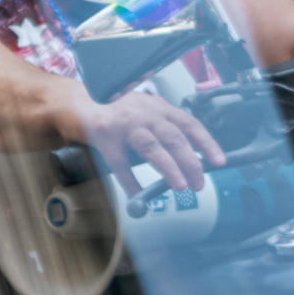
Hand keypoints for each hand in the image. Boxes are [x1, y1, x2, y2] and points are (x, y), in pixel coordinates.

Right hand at [78, 87, 224, 194]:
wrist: (74, 101)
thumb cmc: (111, 110)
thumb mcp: (144, 111)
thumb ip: (163, 127)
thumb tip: (188, 157)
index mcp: (158, 107)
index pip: (190, 124)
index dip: (207, 143)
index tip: (219, 162)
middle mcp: (144, 112)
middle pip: (174, 138)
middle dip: (190, 163)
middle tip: (198, 183)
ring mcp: (123, 123)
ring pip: (151, 147)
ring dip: (168, 168)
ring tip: (179, 186)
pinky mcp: (103, 134)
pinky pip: (119, 162)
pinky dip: (130, 181)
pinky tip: (138, 193)